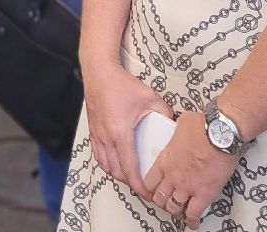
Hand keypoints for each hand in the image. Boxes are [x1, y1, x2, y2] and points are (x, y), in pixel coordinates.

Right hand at [81, 61, 175, 193]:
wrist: (99, 73)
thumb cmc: (121, 85)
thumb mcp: (149, 97)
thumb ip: (164, 111)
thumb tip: (173, 121)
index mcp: (121, 134)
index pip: (129, 168)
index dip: (138, 184)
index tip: (147, 193)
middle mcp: (106, 138)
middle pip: (117, 172)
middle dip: (130, 183)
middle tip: (143, 188)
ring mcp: (97, 136)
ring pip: (106, 166)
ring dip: (118, 175)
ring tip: (131, 178)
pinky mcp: (92, 131)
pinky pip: (98, 156)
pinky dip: (107, 165)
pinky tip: (115, 163)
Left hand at [141, 114, 241, 224]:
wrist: (221, 133)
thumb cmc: (203, 126)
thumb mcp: (181, 124)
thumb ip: (177, 133)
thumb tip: (181, 129)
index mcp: (164, 160)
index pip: (149, 182)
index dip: (150, 189)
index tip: (153, 190)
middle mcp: (173, 177)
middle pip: (160, 198)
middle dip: (162, 202)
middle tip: (166, 202)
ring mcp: (187, 187)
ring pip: (174, 207)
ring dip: (175, 211)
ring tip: (179, 212)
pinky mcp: (204, 193)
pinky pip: (194, 213)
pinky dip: (192, 220)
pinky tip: (193, 222)